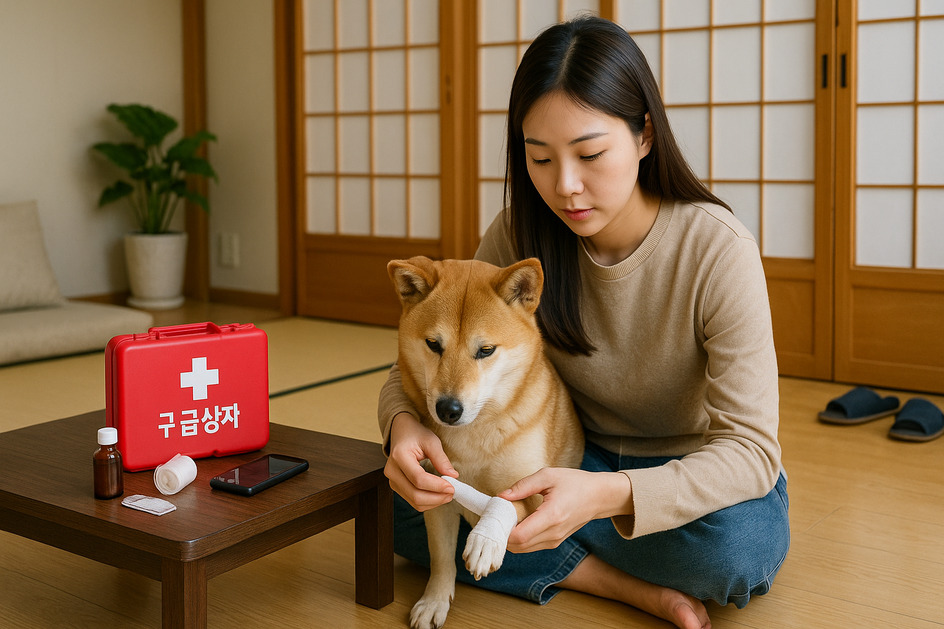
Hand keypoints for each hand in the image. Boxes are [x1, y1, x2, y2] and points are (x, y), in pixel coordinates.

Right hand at [385, 412, 457, 510]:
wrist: (401, 432)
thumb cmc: (415, 434)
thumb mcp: (431, 441)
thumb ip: (441, 459)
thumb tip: (453, 476)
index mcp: (399, 456)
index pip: (418, 479)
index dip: (437, 486)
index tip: (452, 486)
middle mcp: (392, 471)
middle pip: (415, 494)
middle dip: (437, 497)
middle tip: (452, 492)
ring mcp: (392, 481)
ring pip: (414, 502)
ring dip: (434, 502)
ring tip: (447, 494)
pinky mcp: (396, 487)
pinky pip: (413, 501)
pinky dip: (428, 502)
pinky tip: (438, 495)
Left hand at [499, 467, 631, 552]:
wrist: (599, 496)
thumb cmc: (575, 483)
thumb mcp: (548, 476)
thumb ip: (523, 486)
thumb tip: (501, 496)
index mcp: (552, 515)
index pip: (519, 536)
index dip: (502, 531)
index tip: (494, 517)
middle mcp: (553, 533)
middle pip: (518, 546)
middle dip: (502, 535)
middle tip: (496, 517)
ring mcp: (555, 540)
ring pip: (523, 549)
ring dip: (510, 538)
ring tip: (506, 519)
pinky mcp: (555, 542)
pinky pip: (531, 546)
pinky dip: (520, 539)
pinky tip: (517, 523)